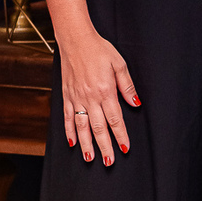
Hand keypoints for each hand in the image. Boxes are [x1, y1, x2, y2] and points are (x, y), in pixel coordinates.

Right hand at [59, 27, 139, 164]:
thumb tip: (135, 102)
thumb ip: (127, 85)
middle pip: (98, 127)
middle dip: (105, 146)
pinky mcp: (66, 95)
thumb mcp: (119, 64)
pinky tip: (73, 142)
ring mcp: (76, 98)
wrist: (75, 39)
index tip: (125, 148)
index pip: (115, 119)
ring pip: (82, 126)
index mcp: (105, 91)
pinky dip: (69, 131)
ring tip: (90, 158)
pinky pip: (67, 117)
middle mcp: (90, 97)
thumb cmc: (99, 49)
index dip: (120, 135)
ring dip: (86, 144)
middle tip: (109, 161)